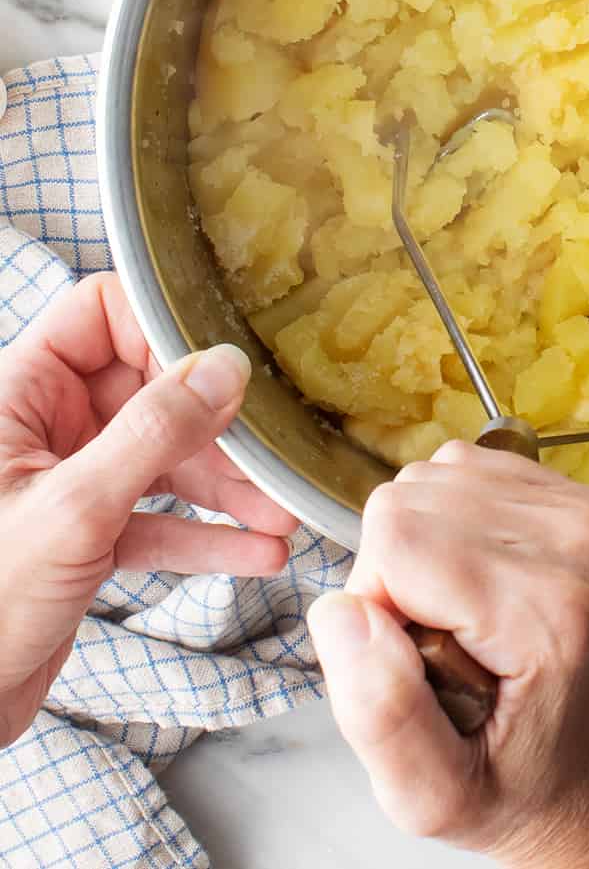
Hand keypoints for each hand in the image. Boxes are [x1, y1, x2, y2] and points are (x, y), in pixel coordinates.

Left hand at [0, 272, 298, 746]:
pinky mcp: (83, 540)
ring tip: (282, 514)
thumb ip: (154, 434)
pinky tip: (256, 553)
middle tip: (272, 454)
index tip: (228, 365)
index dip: (165, 331)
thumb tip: (225, 367)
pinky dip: (205, 536)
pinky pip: (156, 519)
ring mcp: (67, 484)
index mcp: (19, 394)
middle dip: (217, 426)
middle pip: (149, 390)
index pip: (102, 316)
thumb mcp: (74, 512)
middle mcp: (44, 429)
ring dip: (224, 487)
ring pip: (162, 460)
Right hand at [308, 442, 588, 868]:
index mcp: (551, 613)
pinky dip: (449, 521)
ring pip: (431, 477)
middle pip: (408, 499)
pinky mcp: (577, 498)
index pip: (397, 539)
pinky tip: (474, 580)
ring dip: (419, 544)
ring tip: (455, 616)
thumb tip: (341, 612)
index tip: (409, 660)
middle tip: (432, 645)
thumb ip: (379, 712)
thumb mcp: (430, 798)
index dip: (372, 601)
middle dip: (392, 573)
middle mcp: (579, 544)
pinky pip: (465, 470)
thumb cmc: (518, 788)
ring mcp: (583, 513)